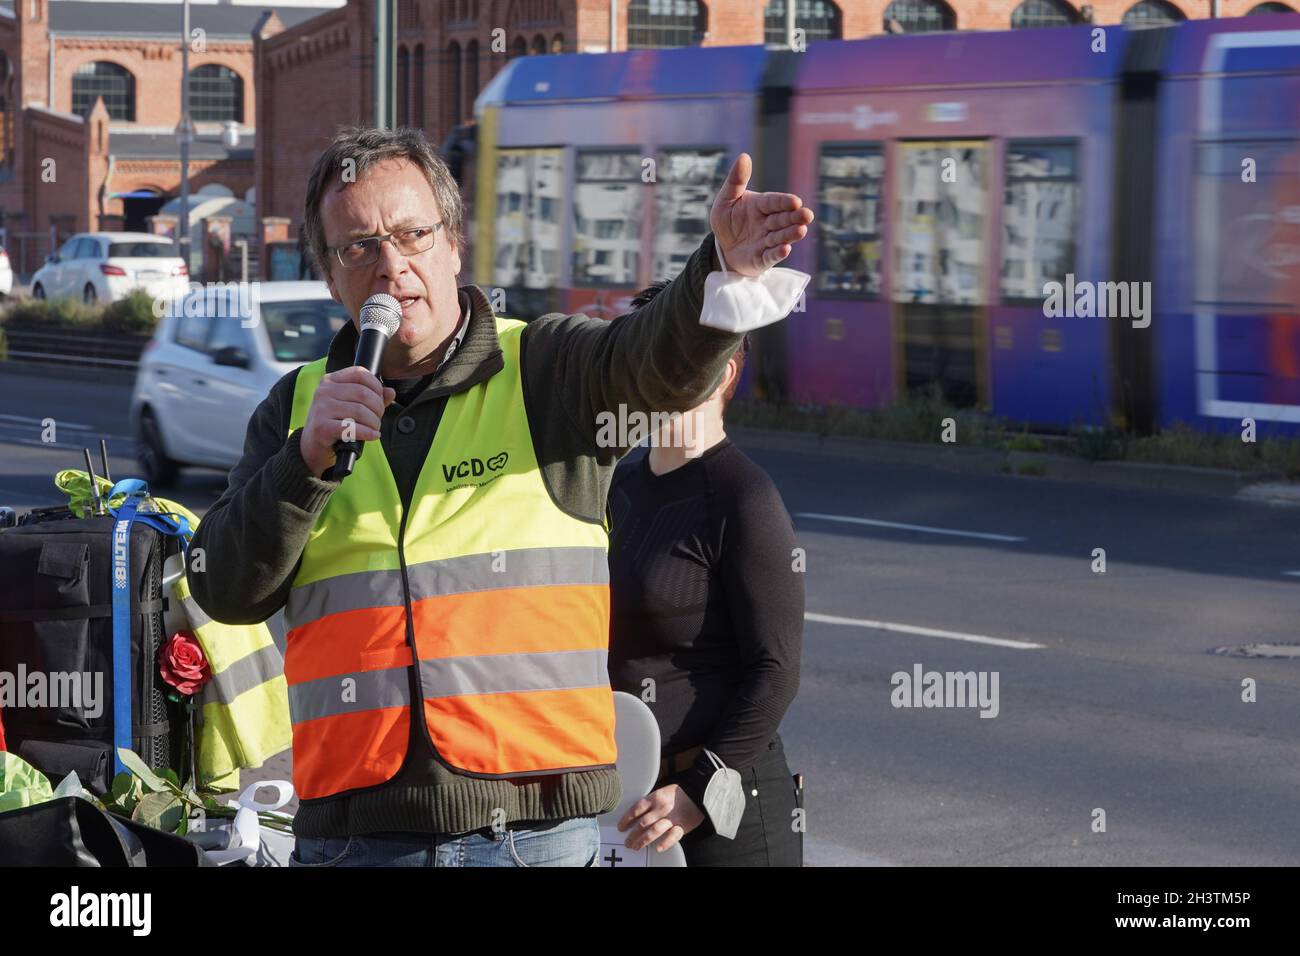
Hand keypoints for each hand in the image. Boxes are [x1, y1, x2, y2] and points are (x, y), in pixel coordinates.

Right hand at [299, 366, 395, 477]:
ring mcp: (321, 408)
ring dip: (374, 423)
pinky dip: (367, 433)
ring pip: (360, 411)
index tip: (380, 400)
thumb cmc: (335, 423)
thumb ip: (372, 398)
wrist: (312, 446)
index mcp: (331, 381)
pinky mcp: (321, 427)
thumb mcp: (352, 406)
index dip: (376, 386)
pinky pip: (352, 428)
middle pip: (363, 393)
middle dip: (378, 408)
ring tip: (374, 429)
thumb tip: (390, 392)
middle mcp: (324, 391)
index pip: (360, 373)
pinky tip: (373, 436)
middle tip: (377, 420)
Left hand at [617, 784, 704, 853]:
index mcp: (654, 798)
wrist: (698, 792)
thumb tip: (635, 816)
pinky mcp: (682, 825)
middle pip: (642, 823)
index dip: (626, 820)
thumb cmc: (678, 793)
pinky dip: (665, 843)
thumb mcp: (660, 792)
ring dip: (643, 841)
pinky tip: (658, 848)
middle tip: (627, 842)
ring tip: (636, 846)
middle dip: (632, 835)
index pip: (635, 810)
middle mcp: (661, 808)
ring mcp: (671, 817)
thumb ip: (649, 803)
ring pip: (654, 831)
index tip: (620, 827)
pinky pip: (673, 836)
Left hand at [709, 152, 813, 276]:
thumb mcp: (726, 199)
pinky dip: (778, 253)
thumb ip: (736, 180)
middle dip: (795, 218)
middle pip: (783, 219)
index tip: (795, 201)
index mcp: (761, 205)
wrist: (722, 248)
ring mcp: (766, 241)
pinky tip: (785, 248)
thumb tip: (744, 156)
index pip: (774, 202)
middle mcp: (768, 223)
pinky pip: (770, 256)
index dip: (784, 202)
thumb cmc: (726, 220)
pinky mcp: (762, 258)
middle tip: (807, 215)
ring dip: (790, 234)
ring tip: (801, 230)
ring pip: (780, 237)